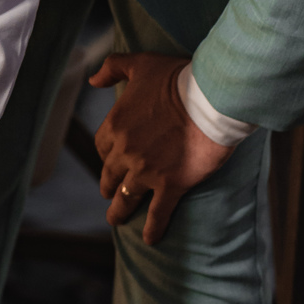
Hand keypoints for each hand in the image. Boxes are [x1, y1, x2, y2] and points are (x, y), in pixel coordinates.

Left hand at [89, 52, 232, 243]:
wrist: (211, 97)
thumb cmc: (177, 77)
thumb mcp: (140, 63)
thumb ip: (113, 68)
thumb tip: (92, 79)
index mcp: (116, 124)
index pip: (102, 147)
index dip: (106, 155)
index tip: (112, 160)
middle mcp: (125, 151)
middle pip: (110, 175)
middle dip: (109, 185)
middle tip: (112, 193)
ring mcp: (146, 171)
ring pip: (126, 198)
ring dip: (119, 211)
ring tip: (117, 219)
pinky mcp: (171, 185)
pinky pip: (157, 213)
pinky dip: (152, 228)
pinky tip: (149, 239)